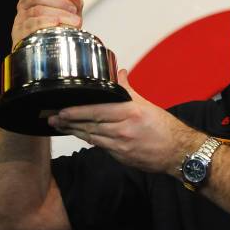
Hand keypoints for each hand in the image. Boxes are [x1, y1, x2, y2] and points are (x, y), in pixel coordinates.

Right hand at [12, 0, 82, 49]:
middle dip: (58, 0)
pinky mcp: (22, 36)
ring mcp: (21, 22)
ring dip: (59, 14)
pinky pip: (34, 25)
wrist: (53, 56)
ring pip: (37, 10)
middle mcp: (24, 8)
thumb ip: (73, 2)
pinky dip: (48, 23)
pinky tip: (58, 25)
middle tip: (73, 8)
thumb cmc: (58, 31)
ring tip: (74, 20)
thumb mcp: (69, 14)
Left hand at [48, 69, 205, 175]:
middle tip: (52, 117)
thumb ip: (128, 89)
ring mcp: (121, 146)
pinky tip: (79, 135)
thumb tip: (119, 73)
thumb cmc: (165, 128)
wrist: (178, 152)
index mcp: (130, 113)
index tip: (62, 109)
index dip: (76, 111)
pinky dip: (88, 139)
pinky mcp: (120, 157)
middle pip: (89, 125)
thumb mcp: (146, 104)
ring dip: (73, 131)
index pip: (96, 111)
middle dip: (68, 121)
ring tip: (59, 126)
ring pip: (91, 137)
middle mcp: (123, 130)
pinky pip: (100, 147)